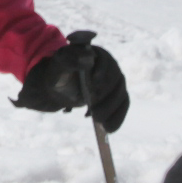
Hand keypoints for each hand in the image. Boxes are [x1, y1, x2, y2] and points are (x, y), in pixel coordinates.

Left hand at [15, 30, 129, 132]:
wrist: (60, 86)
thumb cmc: (59, 72)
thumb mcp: (60, 64)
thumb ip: (70, 59)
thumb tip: (87, 57)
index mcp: (97, 53)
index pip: (105, 60)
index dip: (102, 71)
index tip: (93, 83)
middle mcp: (110, 65)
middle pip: (116, 80)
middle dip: (106, 97)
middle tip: (94, 111)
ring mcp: (116, 81)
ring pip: (121, 95)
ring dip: (111, 110)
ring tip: (98, 121)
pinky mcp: (117, 95)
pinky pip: (122, 106)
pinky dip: (117, 118)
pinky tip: (109, 129)